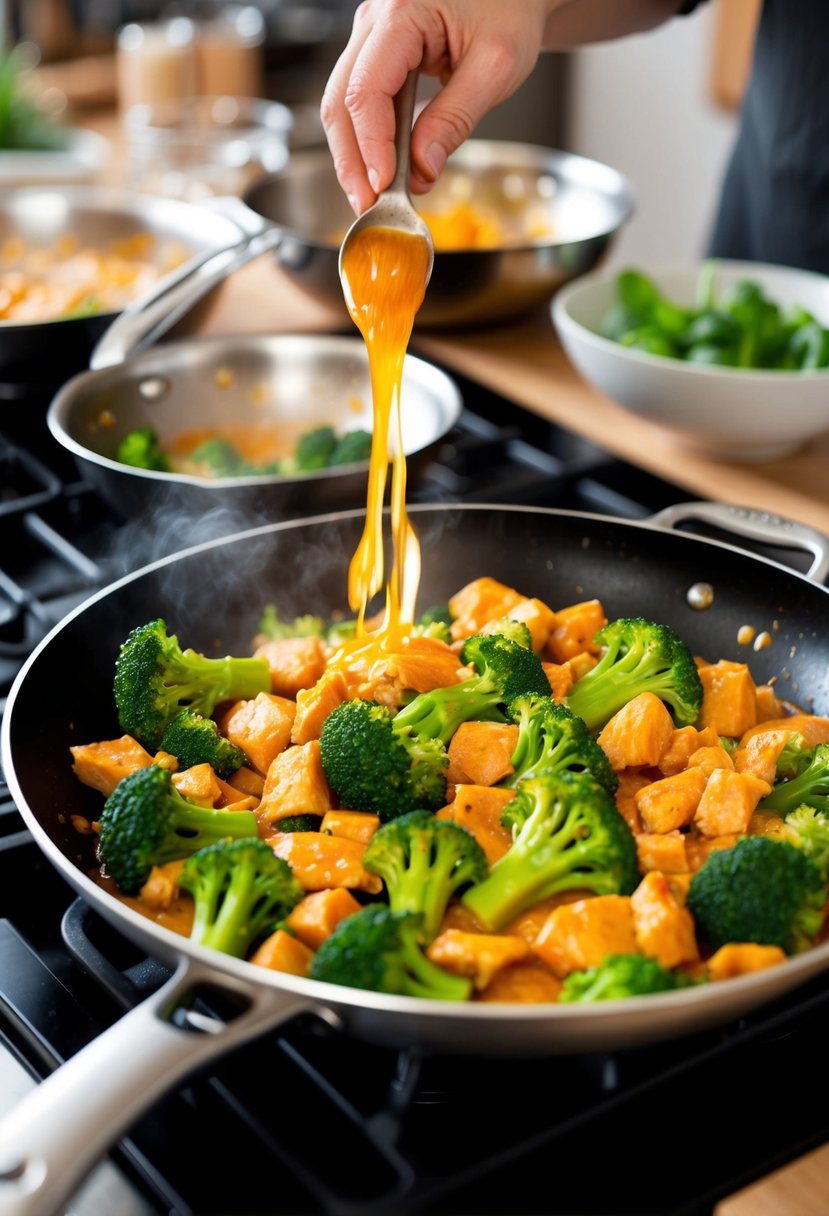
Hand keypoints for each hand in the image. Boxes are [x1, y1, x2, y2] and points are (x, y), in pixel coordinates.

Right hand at [321, 0, 554, 213]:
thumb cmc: (511, 9)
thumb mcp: (495, 67)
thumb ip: (456, 118)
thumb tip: (422, 168)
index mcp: (401, 13)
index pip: (366, 91)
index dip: (371, 146)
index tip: (383, 186)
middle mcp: (375, 21)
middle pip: (341, 101)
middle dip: (352, 161)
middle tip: (369, 206)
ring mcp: (371, 36)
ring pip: (342, 104)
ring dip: (354, 155)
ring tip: (373, 196)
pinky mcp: (377, 53)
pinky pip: (358, 101)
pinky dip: (365, 139)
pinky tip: (379, 170)